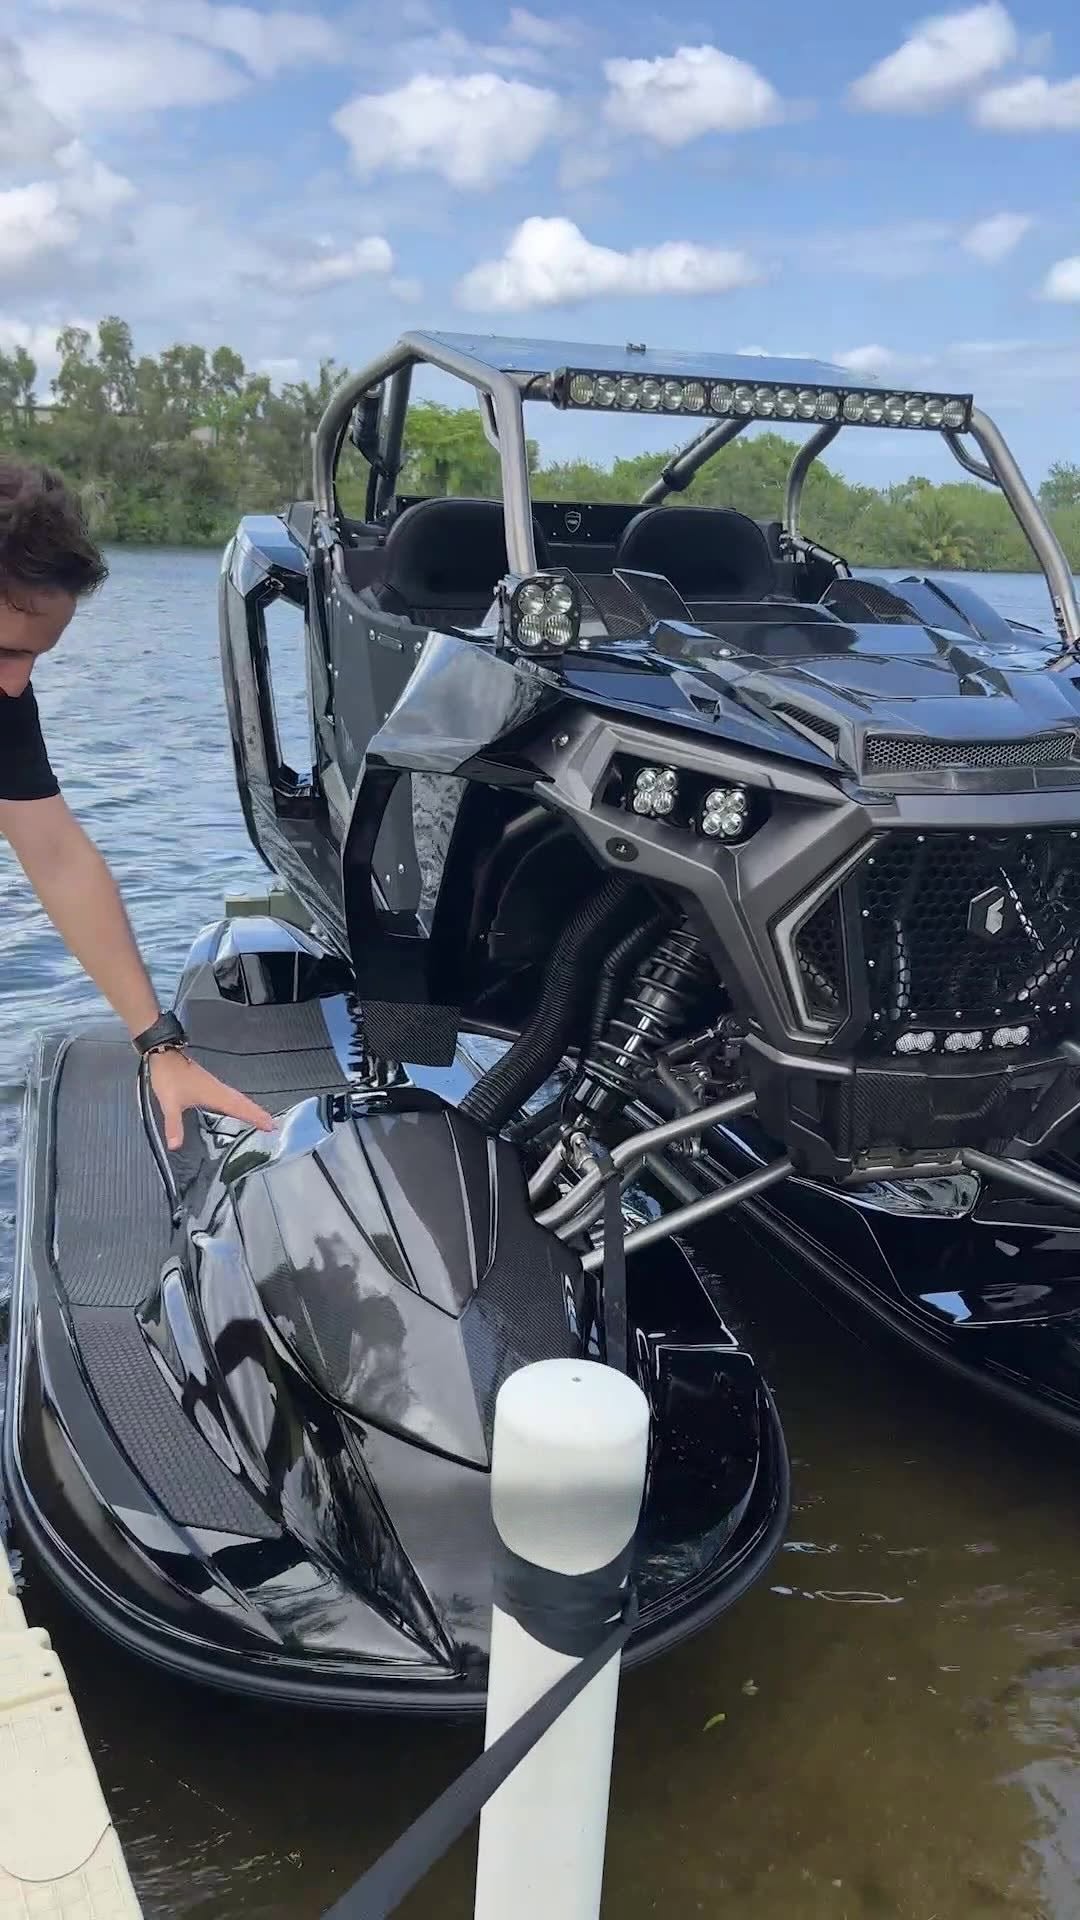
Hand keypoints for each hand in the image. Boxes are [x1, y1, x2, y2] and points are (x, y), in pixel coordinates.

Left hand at [148, 1049, 273, 1149]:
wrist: (165, 1054)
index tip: (270, 1125)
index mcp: (214, 1095)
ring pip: (239, 1099)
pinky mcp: (210, 1084)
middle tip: (272, 1125)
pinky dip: (240, 1103)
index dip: (254, 1117)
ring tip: (262, 1118)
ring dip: (251, 1108)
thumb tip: (175, 1146)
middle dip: (258, 1114)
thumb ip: (174, 1125)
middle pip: (244, 1103)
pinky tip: (238, 1107)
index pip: (239, 1108)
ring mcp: (216, 1086)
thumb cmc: (170, 1077)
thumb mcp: (170, 1103)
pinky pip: (231, 1096)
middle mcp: (219, 1090)